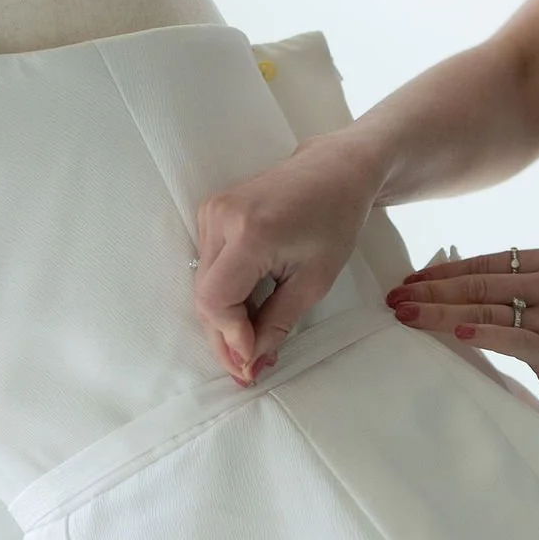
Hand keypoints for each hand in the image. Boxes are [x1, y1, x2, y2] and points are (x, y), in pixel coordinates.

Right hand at [194, 129, 382, 384]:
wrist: (336, 170)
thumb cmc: (336, 221)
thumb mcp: (315, 281)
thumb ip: (277, 323)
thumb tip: (249, 361)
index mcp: (250, 232)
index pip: (216, 299)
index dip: (230, 336)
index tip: (252, 361)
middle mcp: (220, 217)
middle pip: (204, 296)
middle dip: (226, 336)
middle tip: (248, 369)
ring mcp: (210, 210)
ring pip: (203, 284)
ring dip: (224, 318)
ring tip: (253, 341)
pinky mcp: (210, 211)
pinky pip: (207, 266)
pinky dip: (225, 294)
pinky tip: (247, 312)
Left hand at [387, 244, 538, 410]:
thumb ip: (511, 287)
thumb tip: (446, 285)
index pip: (484, 262)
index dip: (442, 272)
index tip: (409, 282)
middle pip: (479, 283)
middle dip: (431, 291)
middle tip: (395, 298)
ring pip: (485, 308)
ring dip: (439, 311)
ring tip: (407, 314)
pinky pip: (509, 338)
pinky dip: (478, 332)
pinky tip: (452, 330)